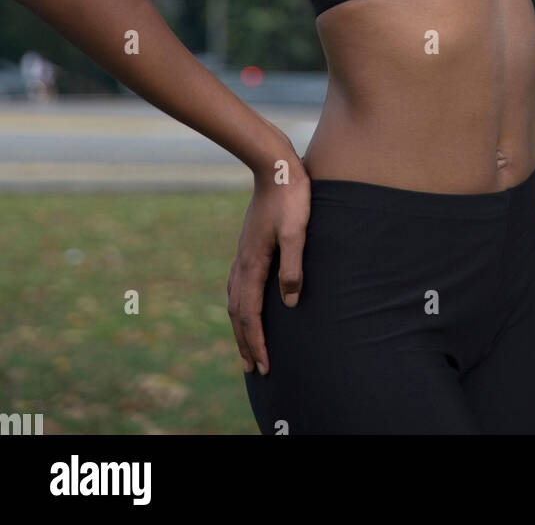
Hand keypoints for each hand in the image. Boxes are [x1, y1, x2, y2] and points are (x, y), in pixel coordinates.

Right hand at [226, 159, 310, 376]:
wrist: (274, 166)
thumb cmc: (291, 197)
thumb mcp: (297, 232)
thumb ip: (293, 267)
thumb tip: (290, 303)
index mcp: (253, 263)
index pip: (250, 314)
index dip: (256, 342)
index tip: (263, 366)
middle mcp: (242, 262)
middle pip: (238, 313)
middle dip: (245, 343)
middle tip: (253, 370)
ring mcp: (242, 253)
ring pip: (235, 299)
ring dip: (240, 326)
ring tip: (246, 346)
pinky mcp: (248, 245)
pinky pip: (237, 284)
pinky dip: (239, 304)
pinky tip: (245, 304)